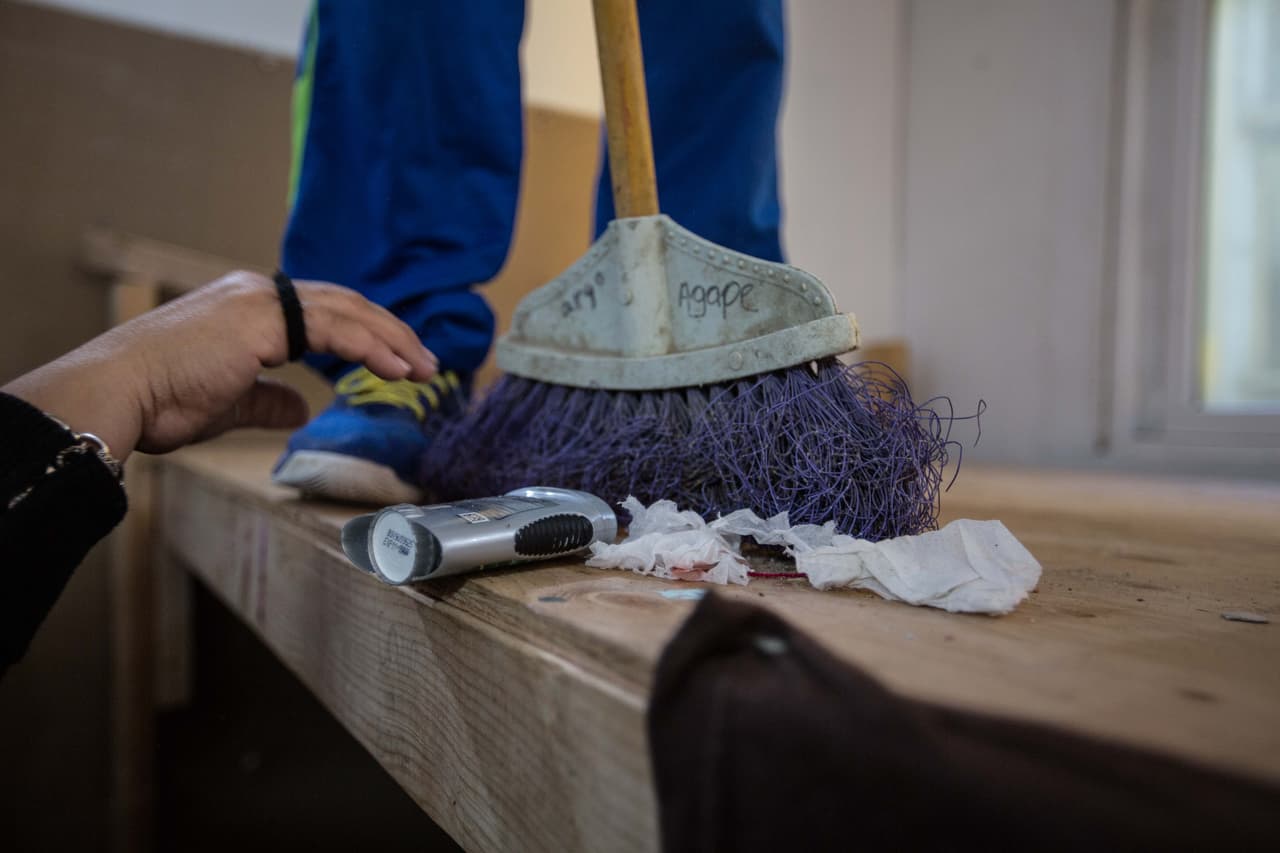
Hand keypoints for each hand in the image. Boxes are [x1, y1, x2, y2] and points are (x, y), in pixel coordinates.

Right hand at [2, 271, 437, 461]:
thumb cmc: (159, 402)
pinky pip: (335, 329)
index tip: (396, 359)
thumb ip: (267, 400)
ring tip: (424, 367)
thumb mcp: (227, 402)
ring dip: (392, 339)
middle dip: (390, 332)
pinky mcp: (263, 320)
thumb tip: (298, 409)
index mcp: (247, 305)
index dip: (364, 332)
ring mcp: (260, 301)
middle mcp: (256, 292)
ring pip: (347, 311)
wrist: (119, 393)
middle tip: (426, 361)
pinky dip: (372, 347)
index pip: (322, 310)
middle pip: (344, 303)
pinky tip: (396, 369)